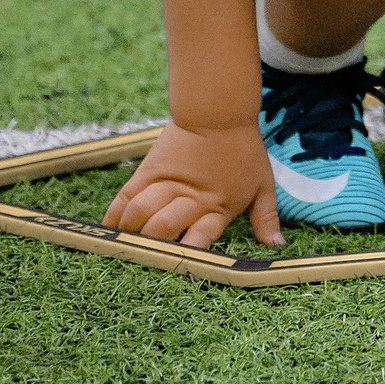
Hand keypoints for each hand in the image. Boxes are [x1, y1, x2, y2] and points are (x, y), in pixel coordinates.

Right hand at [101, 121, 283, 248]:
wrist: (219, 112)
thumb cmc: (243, 149)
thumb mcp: (262, 183)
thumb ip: (266, 217)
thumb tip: (275, 247)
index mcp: (218, 207)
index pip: (199, 239)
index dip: (185, 258)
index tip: (175, 271)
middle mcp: (189, 199)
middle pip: (162, 229)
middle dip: (151, 247)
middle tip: (142, 262)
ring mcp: (166, 184)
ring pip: (140, 213)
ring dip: (130, 233)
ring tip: (124, 247)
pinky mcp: (147, 171)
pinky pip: (125, 197)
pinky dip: (114, 215)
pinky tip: (109, 231)